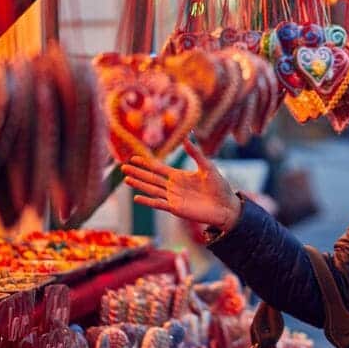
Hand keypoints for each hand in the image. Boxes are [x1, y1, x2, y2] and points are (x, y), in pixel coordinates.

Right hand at [121, 138, 239, 230]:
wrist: (226, 206)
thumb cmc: (219, 187)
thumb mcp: (208, 167)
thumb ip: (196, 154)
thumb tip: (186, 138)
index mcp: (180, 176)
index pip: (158, 168)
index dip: (146, 163)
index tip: (133, 158)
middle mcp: (174, 187)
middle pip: (151, 178)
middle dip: (138, 172)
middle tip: (123, 167)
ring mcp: (174, 198)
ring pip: (152, 190)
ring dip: (139, 185)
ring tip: (126, 179)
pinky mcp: (176, 209)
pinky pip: (159, 204)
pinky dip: (148, 201)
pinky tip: (136, 198)